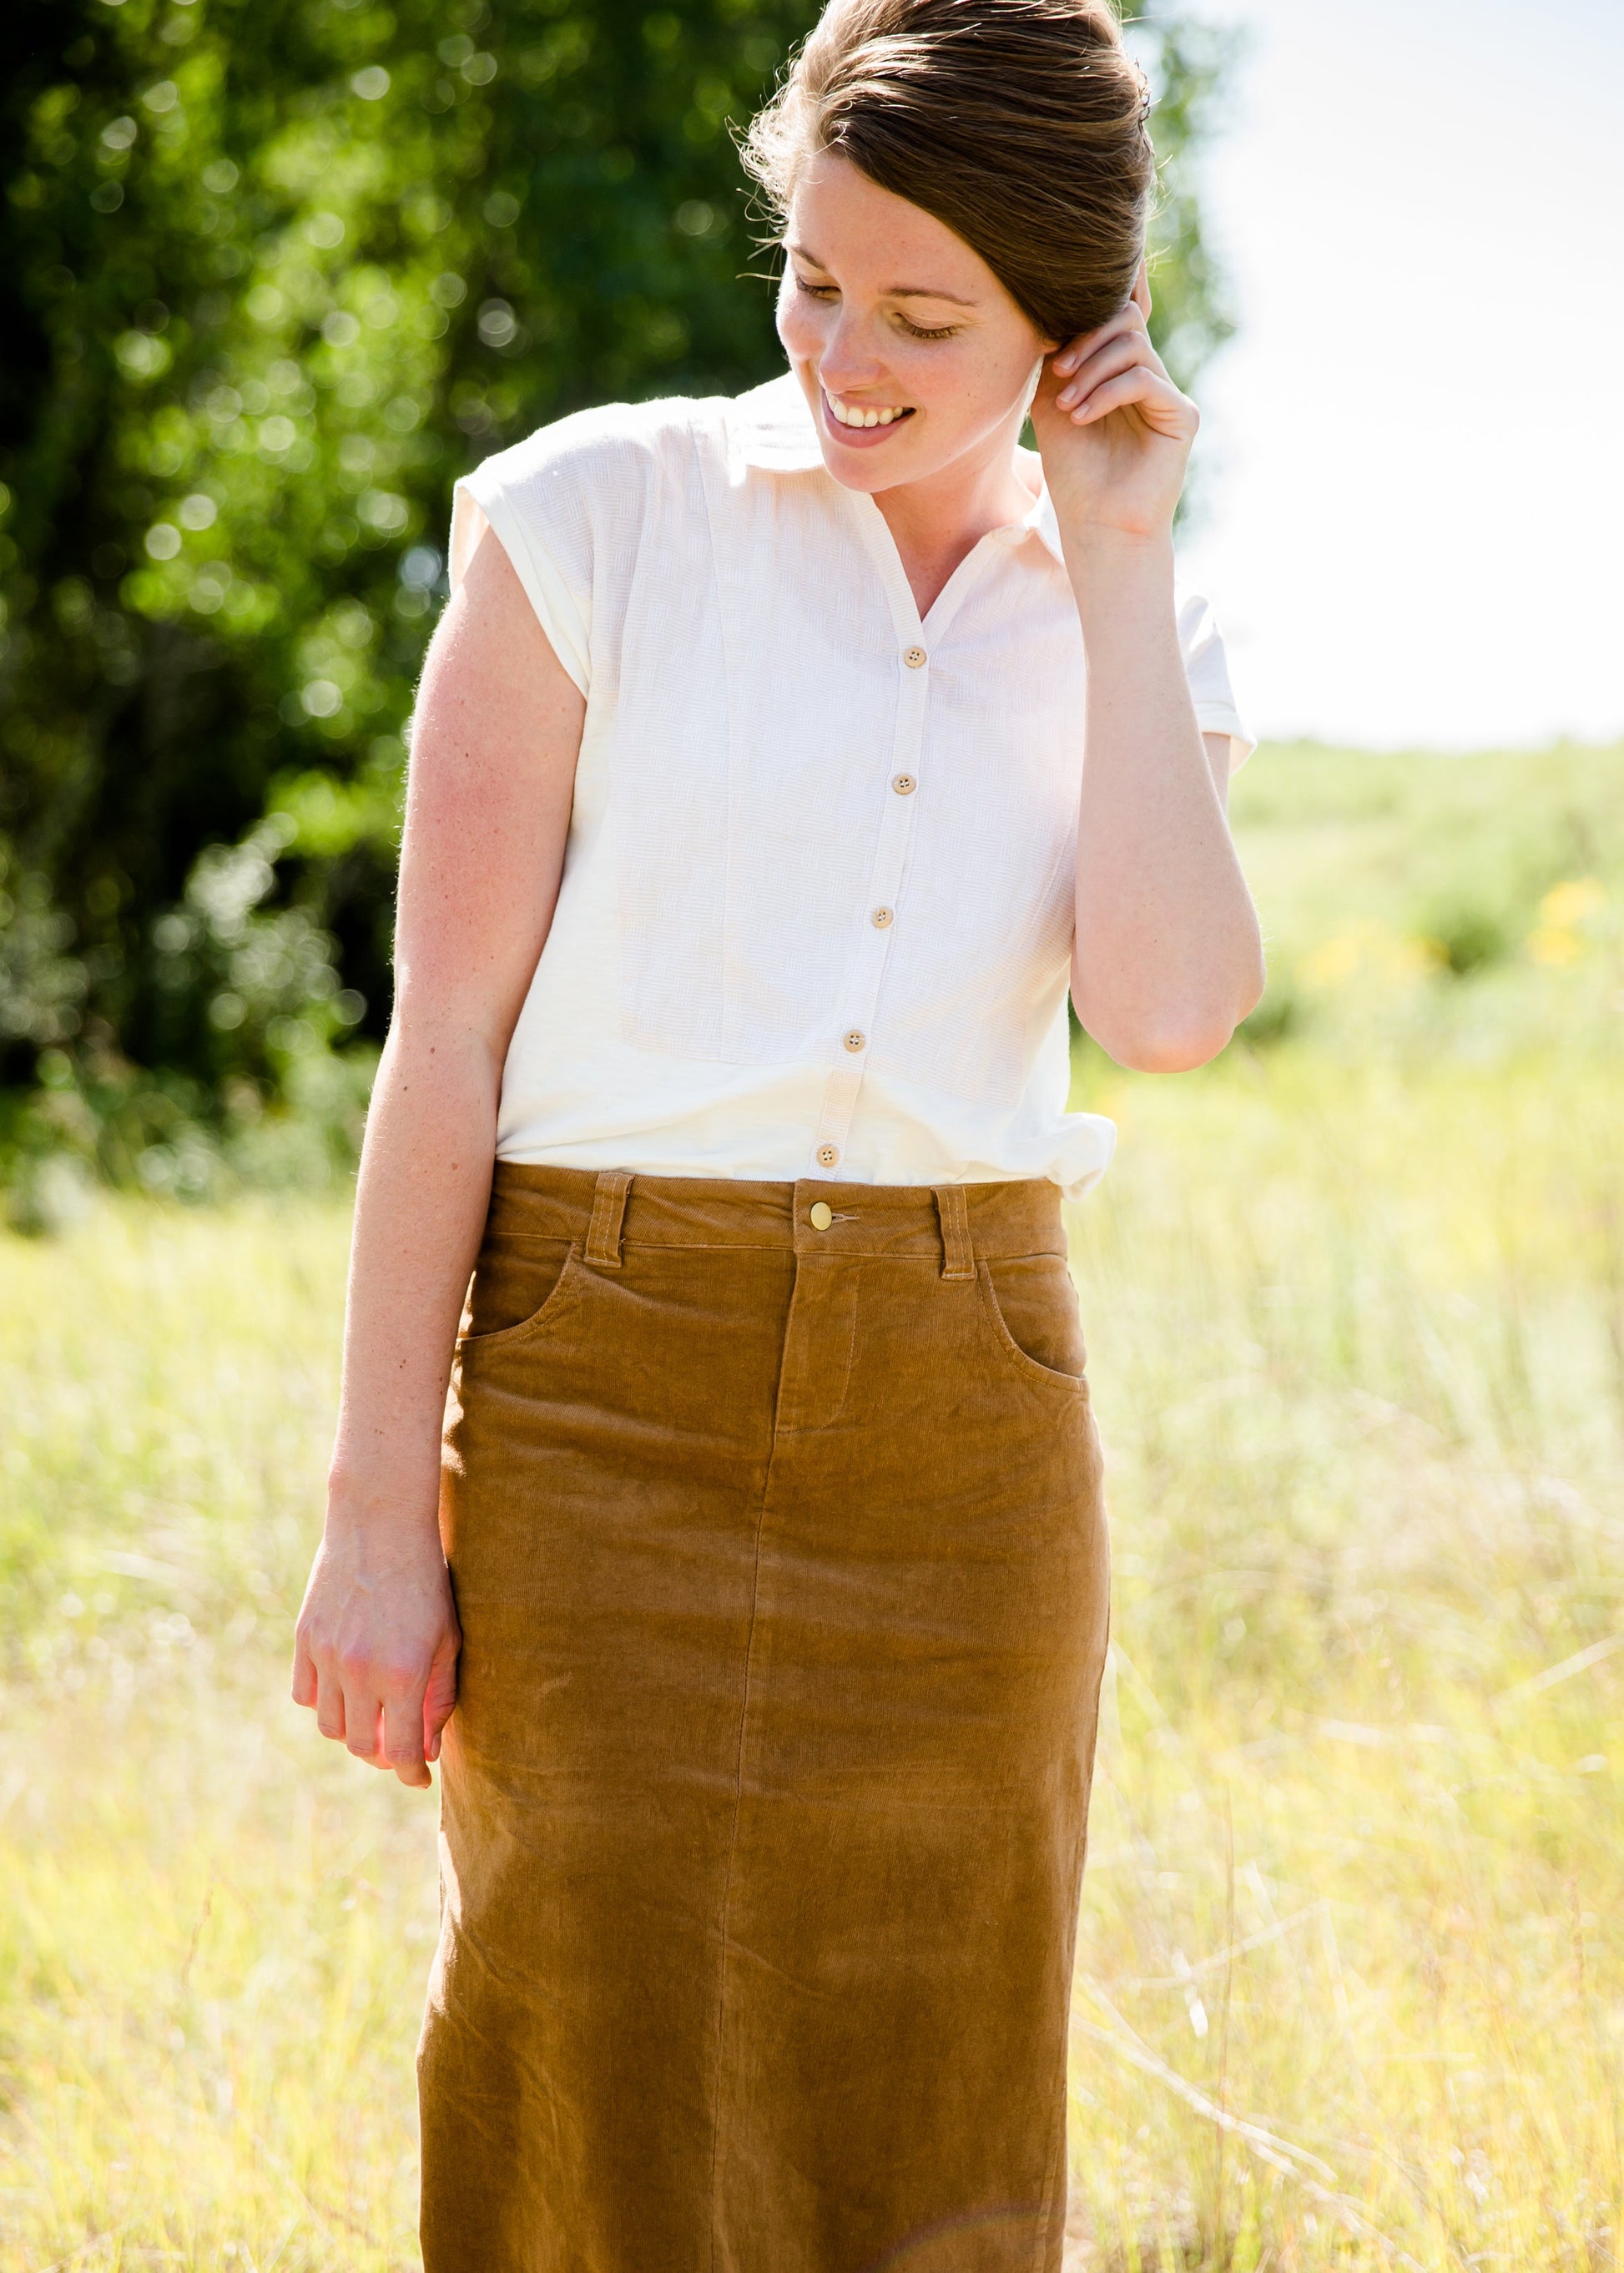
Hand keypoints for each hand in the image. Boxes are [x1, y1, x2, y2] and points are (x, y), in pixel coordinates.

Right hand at [291, 1511, 460, 1789]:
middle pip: (362, 1746)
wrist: (380, 1524)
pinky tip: (345, 1692)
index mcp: (403, 1673)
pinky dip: (324, 1704)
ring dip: (353, 1732)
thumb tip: (430, 1748)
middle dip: (383, 1756)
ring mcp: (327, 1656)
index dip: (412, 1773)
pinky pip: (305, 1695)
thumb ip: (440, 1696)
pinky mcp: (305, 1640)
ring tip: (373, 1718)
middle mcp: (361, 1671)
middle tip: (398, 1749)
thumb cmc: (426, 1580)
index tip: (420, 1779)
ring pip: (330, 1726)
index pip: (403, 1750)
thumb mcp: (447, 1638)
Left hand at [1029, 261, 1198, 545]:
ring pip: (1132, 345)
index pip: (1122, 315)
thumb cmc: (1074, 471)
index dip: (1117, 283)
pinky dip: (1107, 393)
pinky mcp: (1182, 416)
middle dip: (1086, 338)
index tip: (1091, 265)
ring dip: (1091, 369)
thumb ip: (1058, 357)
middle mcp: (1148, 376)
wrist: (1096, 524)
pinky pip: (1144, 379)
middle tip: (1058, 371)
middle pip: (1124, 319)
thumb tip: (1053, 313)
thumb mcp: (1054, 403)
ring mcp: (1167, 394)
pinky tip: (1082, 416)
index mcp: (1119, 370)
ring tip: (1066, 404)